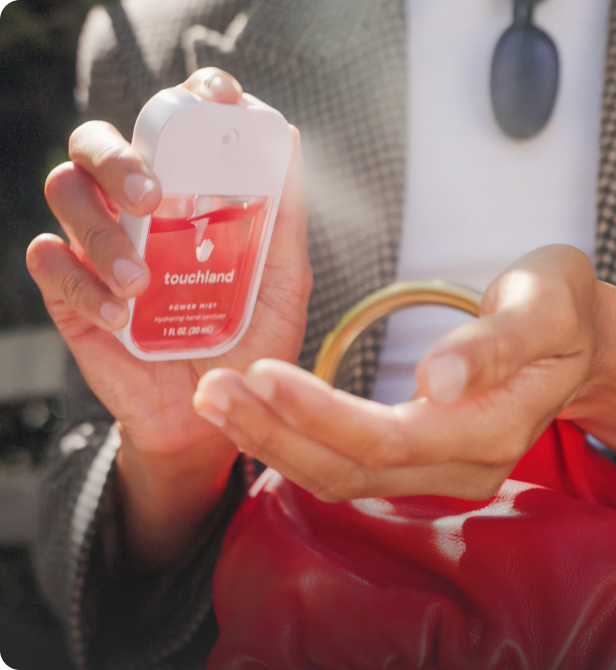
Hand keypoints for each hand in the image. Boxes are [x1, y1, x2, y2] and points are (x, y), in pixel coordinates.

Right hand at [27, 68, 311, 559]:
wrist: (213, 415)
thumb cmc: (250, 345)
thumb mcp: (282, 283)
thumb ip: (284, 219)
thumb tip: (289, 140)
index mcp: (189, 201)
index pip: (174, 128)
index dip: (189, 99)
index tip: (214, 96)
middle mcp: (139, 215)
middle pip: (98, 145)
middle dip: (119, 157)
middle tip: (151, 195)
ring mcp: (101, 251)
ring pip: (64, 191)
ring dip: (100, 230)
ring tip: (142, 282)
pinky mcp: (72, 294)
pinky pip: (49, 262)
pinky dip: (80, 285)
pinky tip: (119, 320)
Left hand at [194, 244, 615, 500]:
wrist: (575, 337)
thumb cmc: (559, 310)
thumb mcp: (541, 307)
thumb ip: (494, 348)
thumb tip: (436, 381)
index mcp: (489, 428)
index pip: (388, 438)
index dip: (320, 414)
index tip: (261, 374)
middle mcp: (459, 466)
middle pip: (351, 469)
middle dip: (275, 433)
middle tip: (212, 390)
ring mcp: (438, 471)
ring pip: (340, 476)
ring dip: (273, 442)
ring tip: (216, 400)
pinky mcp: (419, 460)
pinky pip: (345, 465)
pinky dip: (294, 444)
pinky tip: (256, 415)